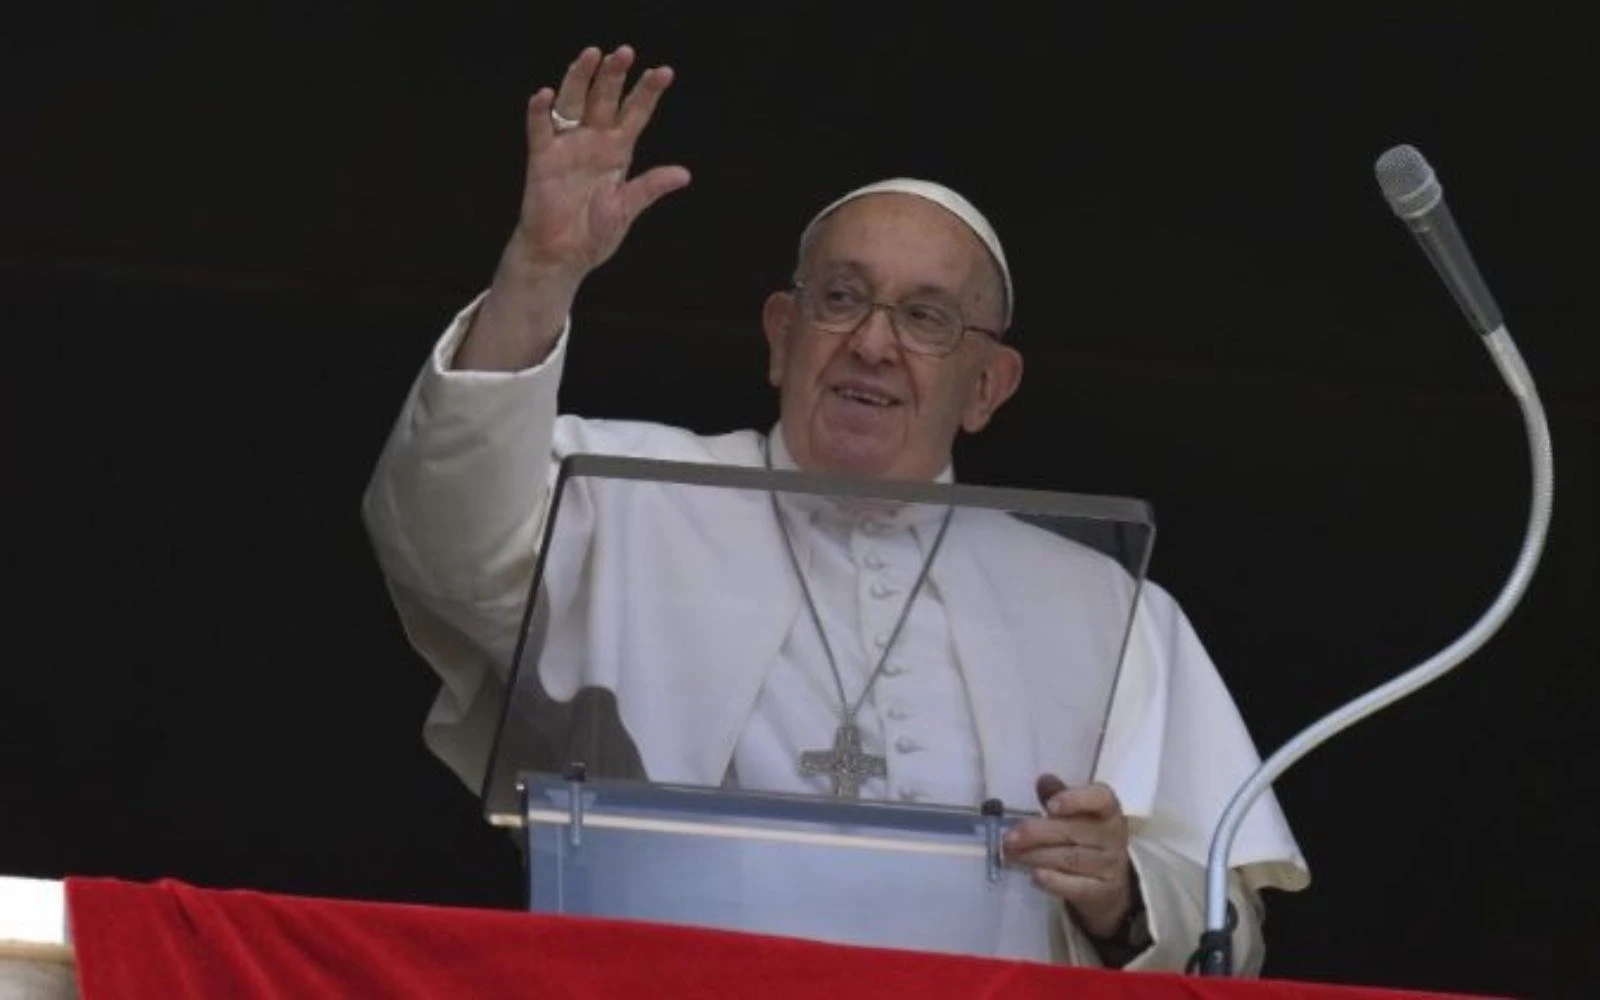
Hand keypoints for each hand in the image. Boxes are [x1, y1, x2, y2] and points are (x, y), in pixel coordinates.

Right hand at [457, 45, 690, 370]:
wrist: (562, 257)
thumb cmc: (594, 234)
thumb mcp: (627, 208)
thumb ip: (650, 187)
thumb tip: (683, 174)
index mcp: (618, 152)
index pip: (635, 114)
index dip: (648, 93)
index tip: (664, 72)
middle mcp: (593, 142)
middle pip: (604, 99)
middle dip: (614, 76)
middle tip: (625, 52)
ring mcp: (567, 147)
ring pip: (573, 104)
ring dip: (580, 79)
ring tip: (591, 55)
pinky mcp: (541, 159)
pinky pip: (540, 130)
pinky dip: (539, 113)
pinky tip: (544, 95)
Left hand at [1003, 774, 1134, 939]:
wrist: (1109, 882)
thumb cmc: (1087, 837)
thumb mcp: (1076, 814)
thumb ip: (1058, 796)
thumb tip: (1043, 780)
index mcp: (1108, 810)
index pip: (1100, 799)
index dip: (1074, 800)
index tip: (1050, 806)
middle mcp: (1113, 836)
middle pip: (1074, 832)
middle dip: (1036, 834)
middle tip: (1008, 838)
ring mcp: (1110, 865)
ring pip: (1070, 859)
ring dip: (1036, 856)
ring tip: (1010, 854)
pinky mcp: (1102, 891)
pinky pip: (1076, 886)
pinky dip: (1053, 881)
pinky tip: (1034, 875)